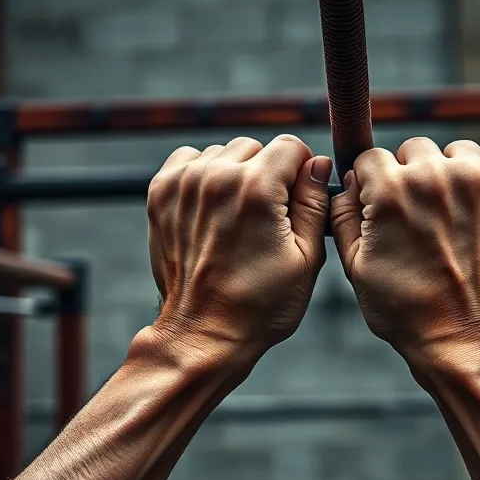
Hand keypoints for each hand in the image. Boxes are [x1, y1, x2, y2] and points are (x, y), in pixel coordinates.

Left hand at [147, 135, 332, 361]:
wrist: (203, 333)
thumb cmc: (259, 306)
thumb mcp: (306, 259)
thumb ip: (315, 203)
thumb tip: (319, 165)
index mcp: (256, 190)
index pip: (291, 146)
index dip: (302, 172)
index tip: (296, 200)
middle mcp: (216, 178)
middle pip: (256, 147)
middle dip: (267, 174)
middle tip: (265, 218)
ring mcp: (183, 184)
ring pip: (223, 153)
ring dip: (234, 175)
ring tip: (236, 220)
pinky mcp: (161, 194)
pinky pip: (190, 161)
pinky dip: (203, 177)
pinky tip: (212, 210)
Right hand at [329, 137, 479, 363]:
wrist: (463, 337)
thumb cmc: (406, 309)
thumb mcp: (356, 266)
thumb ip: (343, 215)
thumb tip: (348, 184)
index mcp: (391, 191)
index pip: (373, 158)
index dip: (374, 184)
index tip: (384, 204)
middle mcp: (436, 177)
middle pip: (415, 149)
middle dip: (412, 176)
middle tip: (421, 216)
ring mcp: (479, 181)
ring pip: (458, 151)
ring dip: (453, 173)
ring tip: (453, 213)